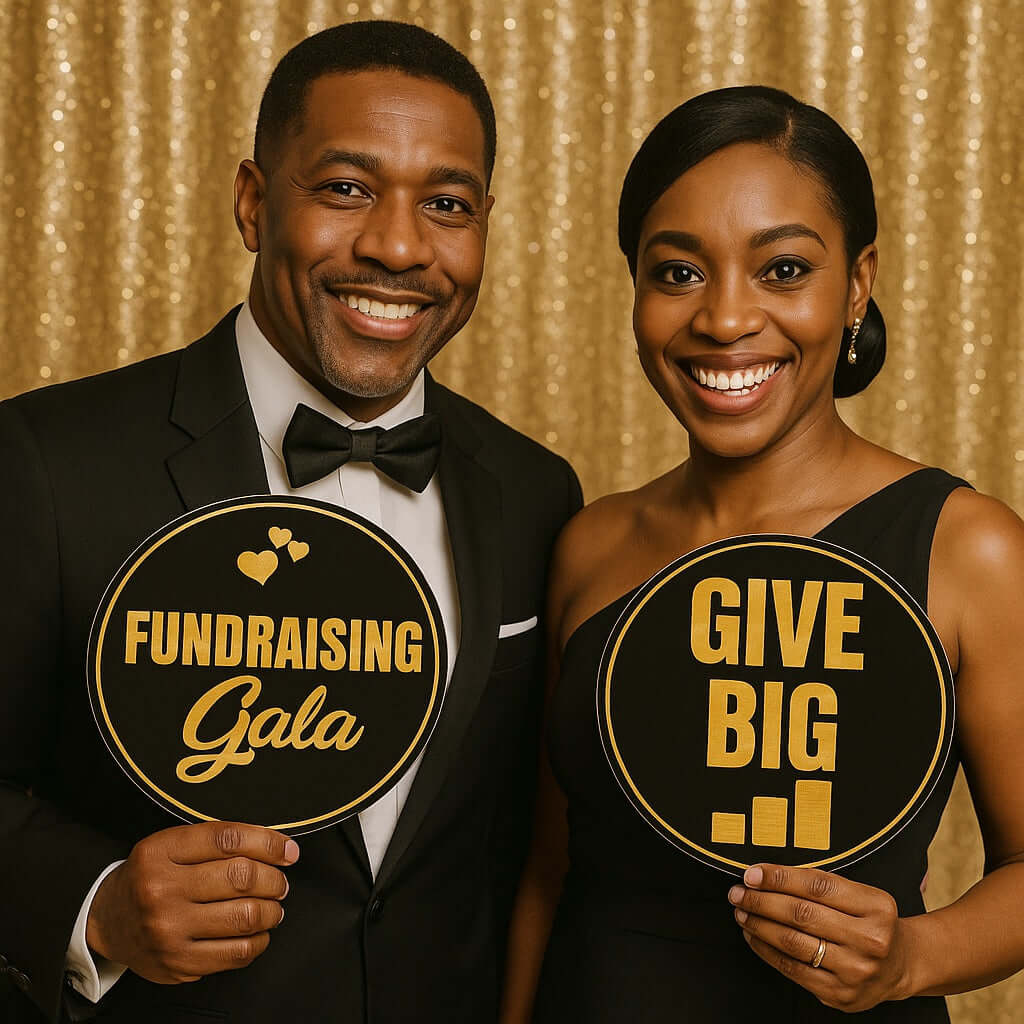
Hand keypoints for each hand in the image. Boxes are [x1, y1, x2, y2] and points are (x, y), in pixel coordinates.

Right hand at [86, 821, 297, 983]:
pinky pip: (237, 953)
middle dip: (274, 879)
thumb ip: (217, 840)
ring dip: (272, 910)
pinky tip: (258, 931)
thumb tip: (276, 846)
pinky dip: (259, 940)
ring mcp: (169, 930)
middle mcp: (162, 891)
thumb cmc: (152, 876)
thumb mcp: (171, 844)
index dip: (269, 843)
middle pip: (242, 877)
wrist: (107, 919)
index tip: (288, 851)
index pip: (229, 840)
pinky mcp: (178, 963)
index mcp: (161, 852)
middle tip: (280, 882)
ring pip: (245, 916)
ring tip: (272, 906)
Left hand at [728, 863, 914, 1011]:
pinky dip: (767, 950)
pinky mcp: (840, 994)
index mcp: (876, 906)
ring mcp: (856, 970)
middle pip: (802, 914)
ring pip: (793, 942)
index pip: (817, 885)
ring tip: (742, 912)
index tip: (753, 873)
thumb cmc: (870, 922)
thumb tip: (764, 875)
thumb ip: (820, 885)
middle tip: (738, 893)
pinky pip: (793, 969)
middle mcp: (870, 940)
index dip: (779, 877)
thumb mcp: (860, 895)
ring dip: (759, 925)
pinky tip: (754, 936)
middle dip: (762, 901)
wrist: (899, 965)